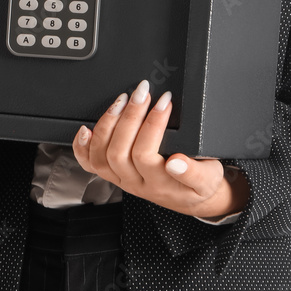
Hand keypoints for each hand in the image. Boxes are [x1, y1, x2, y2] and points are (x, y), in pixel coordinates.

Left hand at [72, 80, 247, 217]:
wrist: (191, 198)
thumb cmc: (199, 184)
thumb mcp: (208, 179)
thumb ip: (194, 172)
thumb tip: (176, 163)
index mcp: (159, 184)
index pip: (145, 153)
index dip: (152, 123)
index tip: (164, 101)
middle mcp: (136, 183)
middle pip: (119, 151)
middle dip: (130, 116)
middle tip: (143, 92)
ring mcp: (121, 179)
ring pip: (102, 155)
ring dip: (109, 123)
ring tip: (124, 99)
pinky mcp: (113, 174)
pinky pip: (90, 164)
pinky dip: (82, 147)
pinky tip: (86, 129)